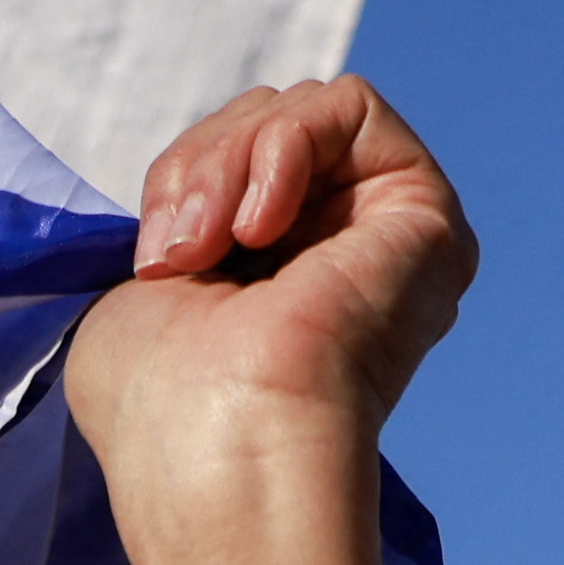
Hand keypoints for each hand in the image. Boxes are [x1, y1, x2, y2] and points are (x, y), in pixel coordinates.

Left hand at [70, 76, 471, 564]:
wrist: (224, 459)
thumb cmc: (163, 413)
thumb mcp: (139, 290)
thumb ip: (178, 222)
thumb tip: (191, 192)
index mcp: (278, 284)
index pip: (229, 166)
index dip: (179, 183)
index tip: (151, 261)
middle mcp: (342, 260)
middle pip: (260, 126)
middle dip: (198, 166)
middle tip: (180, 254)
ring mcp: (386, 239)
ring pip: (296, 112)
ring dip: (229, 161)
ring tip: (213, 247)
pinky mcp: (424, 215)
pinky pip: (350, 105)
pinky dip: (284, 146)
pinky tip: (261, 227)